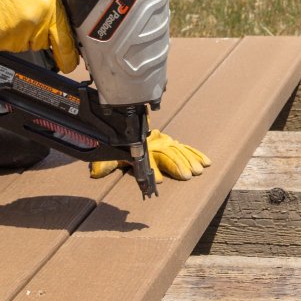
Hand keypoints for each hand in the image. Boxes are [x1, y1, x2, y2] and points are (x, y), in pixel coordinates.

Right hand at [0, 0, 79, 69]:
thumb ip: (56, 12)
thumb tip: (63, 30)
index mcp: (49, 13)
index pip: (64, 44)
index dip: (68, 58)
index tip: (69, 65)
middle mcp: (32, 27)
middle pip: (41, 44)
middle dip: (37, 33)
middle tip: (26, 16)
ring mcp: (13, 36)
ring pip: (22, 46)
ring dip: (19, 35)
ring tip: (12, 16)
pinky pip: (3, 45)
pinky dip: (2, 37)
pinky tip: (1, 20)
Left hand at [92, 129, 210, 181]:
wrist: (124, 118)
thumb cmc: (117, 142)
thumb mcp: (107, 150)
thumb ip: (104, 161)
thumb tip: (95, 173)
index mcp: (140, 146)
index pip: (147, 158)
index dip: (152, 169)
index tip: (156, 181)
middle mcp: (154, 142)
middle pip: (168, 153)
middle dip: (177, 164)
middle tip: (186, 175)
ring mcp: (164, 141)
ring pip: (178, 151)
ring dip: (189, 161)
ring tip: (198, 170)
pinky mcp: (171, 143)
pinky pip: (185, 148)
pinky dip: (195, 155)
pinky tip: (205, 163)